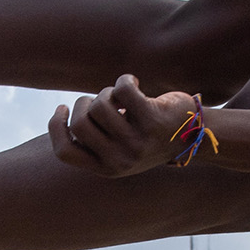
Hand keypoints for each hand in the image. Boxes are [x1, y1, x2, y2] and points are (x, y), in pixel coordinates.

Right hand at [48, 75, 202, 176]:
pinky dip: (125, 80)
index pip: (65, 152)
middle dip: (84, 103)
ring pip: (100, 105)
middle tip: (101, 100)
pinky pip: (122, 90)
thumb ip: (94, 140)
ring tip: (121, 97)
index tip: (63, 109)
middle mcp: (120, 160)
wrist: (193, 135)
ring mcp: (137, 142)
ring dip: (107, 92)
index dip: (56, 126)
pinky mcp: (152, 121)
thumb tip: (65, 116)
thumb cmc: (148, 136)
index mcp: (107, 169)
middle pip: (80, 123)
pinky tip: (133, 84)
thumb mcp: (119, 147)